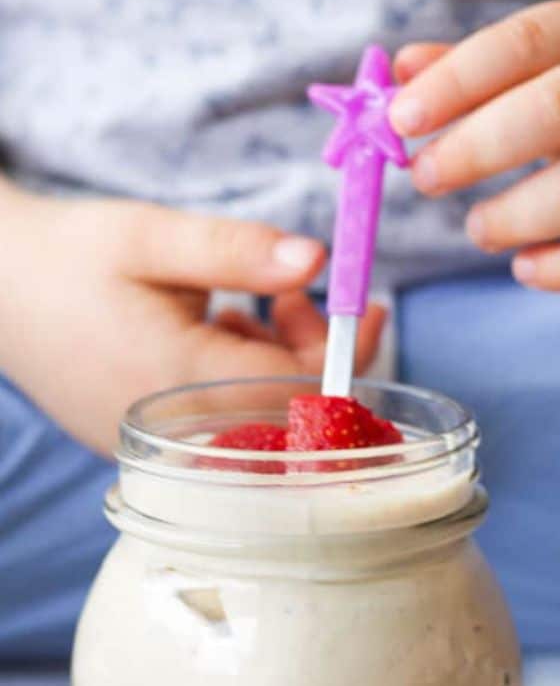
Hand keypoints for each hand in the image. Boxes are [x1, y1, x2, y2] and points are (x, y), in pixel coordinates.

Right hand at [0, 184, 385, 453]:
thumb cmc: (65, 258)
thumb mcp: (149, 236)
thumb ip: (236, 250)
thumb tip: (319, 260)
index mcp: (180, 383)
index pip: (299, 389)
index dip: (348, 351)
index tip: (370, 306)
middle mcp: (179, 432)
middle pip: (291, 412)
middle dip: (315, 352)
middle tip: (301, 298)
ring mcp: (169, 448)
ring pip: (264, 416)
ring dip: (281, 358)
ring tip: (257, 305)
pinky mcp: (160, 445)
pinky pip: (233, 420)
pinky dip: (248, 374)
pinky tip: (224, 330)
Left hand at [390, 0, 559, 291]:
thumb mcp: (545, 74)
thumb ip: (476, 70)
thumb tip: (403, 65)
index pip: (526, 43)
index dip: (459, 79)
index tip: (400, 117)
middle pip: (555, 108)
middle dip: (479, 146)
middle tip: (426, 177)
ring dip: (519, 212)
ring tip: (478, 229)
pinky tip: (525, 267)